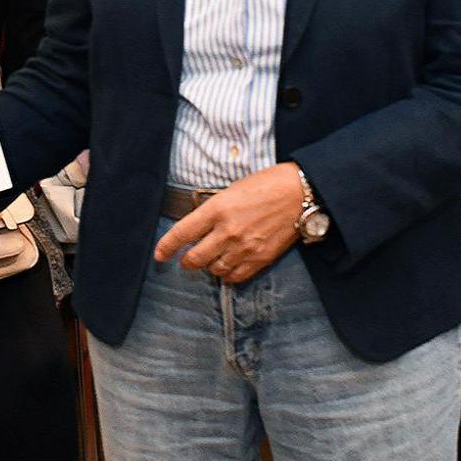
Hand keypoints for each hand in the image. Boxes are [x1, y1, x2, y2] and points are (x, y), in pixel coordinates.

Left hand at [152, 164, 302, 284]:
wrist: (300, 193)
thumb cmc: (267, 184)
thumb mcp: (232, 190)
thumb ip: (214, 210)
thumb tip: (199, 227)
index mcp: (217, 209)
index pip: (182, 233)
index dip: (166, 247)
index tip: (159, 255)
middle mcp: (228, 231)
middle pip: (195, 258)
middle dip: (187, 261)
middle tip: (187, 260)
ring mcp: (244, 248)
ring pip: (214, 270)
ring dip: (209, 267)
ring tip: (212, 259)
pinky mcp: (260, 259)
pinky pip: (235, 277)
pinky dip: (227, 275)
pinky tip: (228, 266)